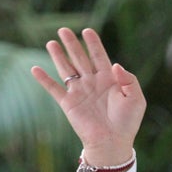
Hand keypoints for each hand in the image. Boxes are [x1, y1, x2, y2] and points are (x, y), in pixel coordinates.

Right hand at [31, 28, 145, 166]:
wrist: (113, 141)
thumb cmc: (127, 122)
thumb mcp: (136, 99)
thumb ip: (129, 80)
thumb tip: (116, 65)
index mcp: (109, 80)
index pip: (100, 57)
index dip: (94, 44)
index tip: (88, 31)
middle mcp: (93, 83)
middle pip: (80, 59)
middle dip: (72, 44)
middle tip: (64, 29)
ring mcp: (80, 92)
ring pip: (66, 69)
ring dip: (59, 56)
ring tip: (52, 42)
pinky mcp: (68, 103)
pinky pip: (54, 88)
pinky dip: (44, 79)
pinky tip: (35, 68)